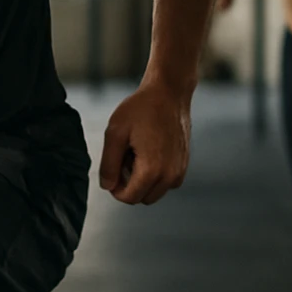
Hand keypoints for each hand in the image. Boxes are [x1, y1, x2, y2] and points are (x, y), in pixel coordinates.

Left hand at [99, 77, 191, 204]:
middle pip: (142, 198)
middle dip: (130, 184)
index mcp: (152, 170)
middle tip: (125, 156)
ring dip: (143, 180)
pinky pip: (166, 182)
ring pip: (155, 192)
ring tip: (137, 153)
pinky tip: (149, 150)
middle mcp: (170, 175)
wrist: (169, 93)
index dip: (115, 188)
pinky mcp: (184, 164)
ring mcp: (180, 171)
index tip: (113, 168)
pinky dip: (156, 174)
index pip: (129, 198)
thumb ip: (108, 164)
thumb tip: (107, 187)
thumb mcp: (115, 133)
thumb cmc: (141, 109)